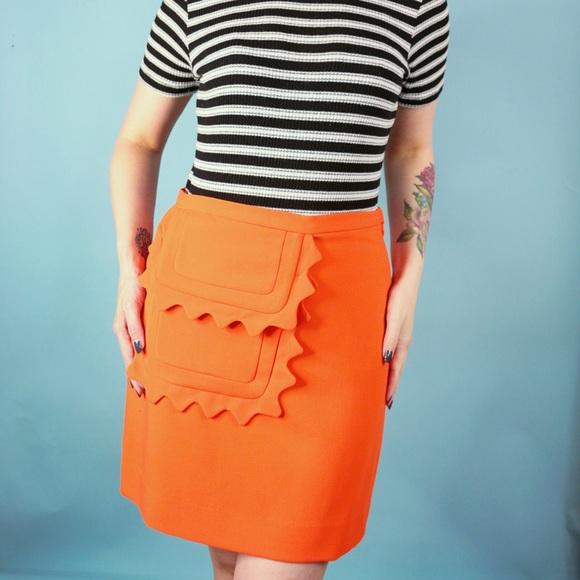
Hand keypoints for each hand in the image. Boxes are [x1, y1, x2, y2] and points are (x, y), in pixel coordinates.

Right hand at [112, 274, 145, 395]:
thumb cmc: (134, 282)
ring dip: (143, 365)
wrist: (135, 262)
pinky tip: (154, 358)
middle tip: (148, 393)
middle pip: (132, 357)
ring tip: (152, 382)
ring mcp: (133, 324)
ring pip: (137, 350)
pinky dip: (146, 352)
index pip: (128, 357)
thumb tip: (138, 349)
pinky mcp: (140, 318)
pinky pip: (142, 339)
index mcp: (122, 327)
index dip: (134, 374)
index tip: (141, 390)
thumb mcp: (134, 305)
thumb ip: (136, 326)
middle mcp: (126, 328)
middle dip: (138, 375)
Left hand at [382, 278, 418, 407]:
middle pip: (394, 368)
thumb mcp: (394, 317)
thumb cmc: (399, 297)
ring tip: (378, 386)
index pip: (395, 370)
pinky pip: (387, 349)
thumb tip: (385, 359)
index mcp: (402, 342)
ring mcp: (397, 334)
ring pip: (391, 360)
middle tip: (383, 402)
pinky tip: (377, 360)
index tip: (386, 403)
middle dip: (390, 385)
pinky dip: (383, 360)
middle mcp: (401, 341)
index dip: (391, 386)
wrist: (406, 277)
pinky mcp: (393, 327)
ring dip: (386, 374)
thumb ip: (390, 337)